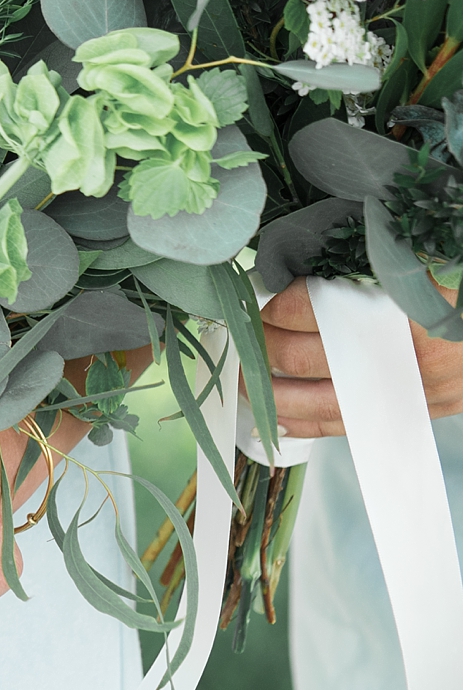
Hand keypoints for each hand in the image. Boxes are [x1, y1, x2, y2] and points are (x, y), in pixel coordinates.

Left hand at [261, 278, 462, 437]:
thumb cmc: (452, 282)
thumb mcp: (409, 263)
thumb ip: (356, 271)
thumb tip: (290, 280)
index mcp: (398, 301)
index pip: (312, 306)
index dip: (274, 307)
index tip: (254, 302)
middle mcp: (404, 350)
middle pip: (304, 355)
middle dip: (261, 347)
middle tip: (241, 336)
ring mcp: (413, 388)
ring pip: (321, 401)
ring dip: (271, 392)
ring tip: (246, 379)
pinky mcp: (420, 411)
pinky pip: (352, 425)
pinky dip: (308, 423)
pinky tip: (278, 418)